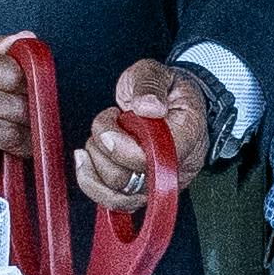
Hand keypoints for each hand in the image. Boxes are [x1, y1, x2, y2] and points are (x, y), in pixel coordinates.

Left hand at [79, 61, 215, 212]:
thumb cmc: (164, 90)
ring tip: (99, 136)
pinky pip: (113, 201)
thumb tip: (148, 107)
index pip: (158, 158)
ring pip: (119, 195)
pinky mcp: (141, 191)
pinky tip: (85, 160)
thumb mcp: (156, 72)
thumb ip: (150, 85)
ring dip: (97, 163)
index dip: (126, 147)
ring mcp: (159, 184)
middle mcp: (177, 168)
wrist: (170, 102)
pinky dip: (91, 182)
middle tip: (108, 121)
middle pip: (132, 179)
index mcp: (188, 135)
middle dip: (106, 149)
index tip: (114, 121)